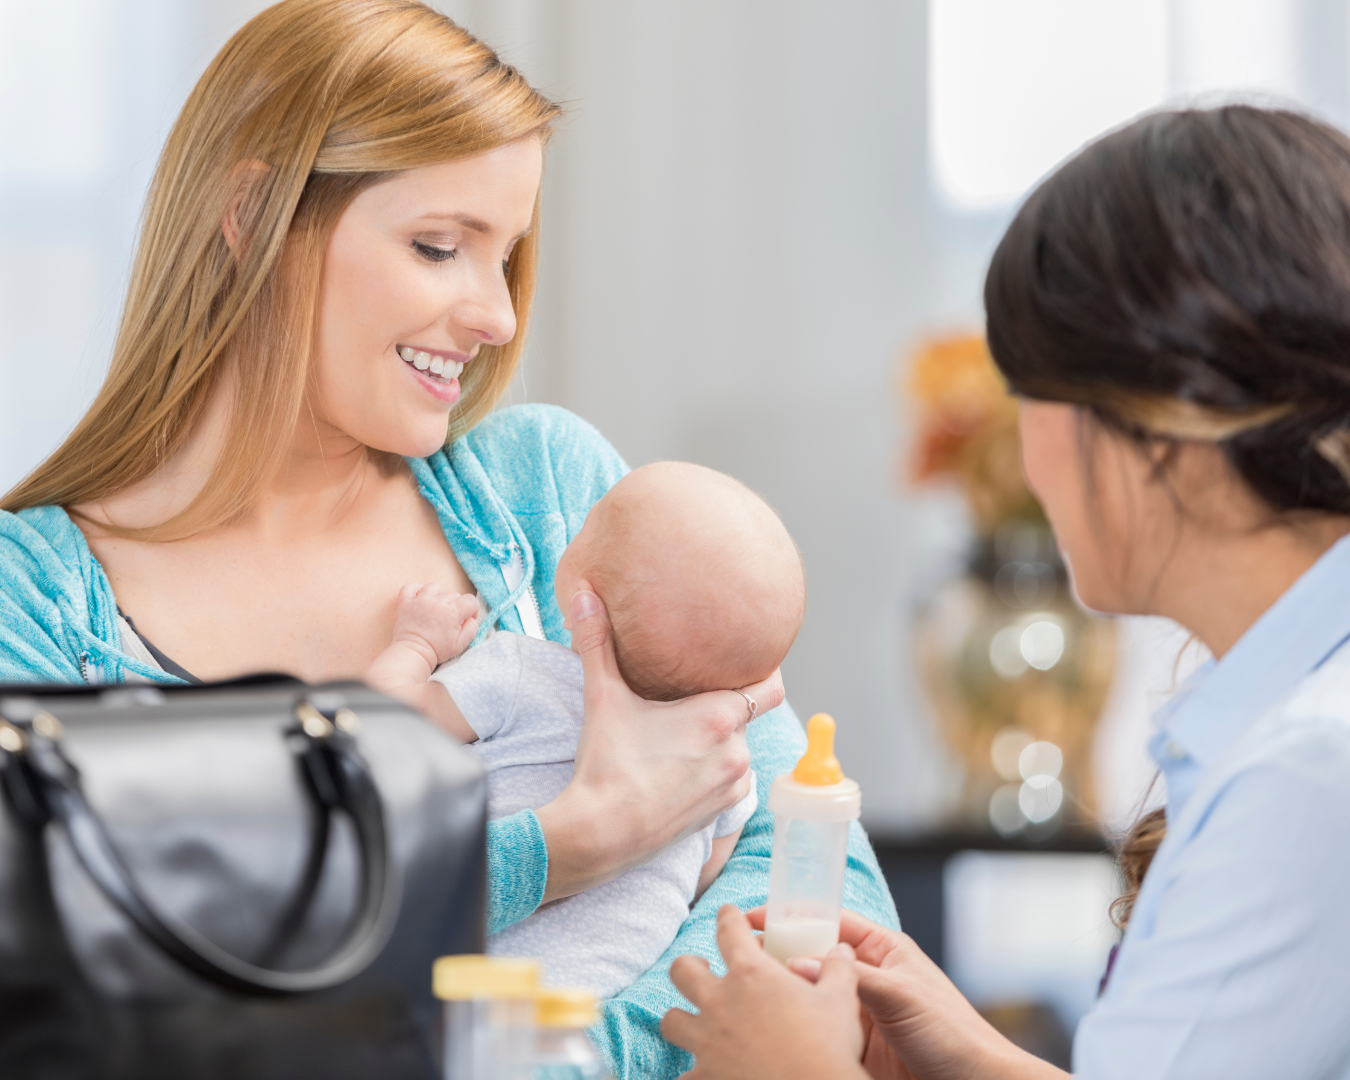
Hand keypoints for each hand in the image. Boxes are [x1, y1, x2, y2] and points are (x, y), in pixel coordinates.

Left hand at [388, 583, 478, 668]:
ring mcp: (420, 600)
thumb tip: (471, 618)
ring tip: (436, 608)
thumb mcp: (461, 644)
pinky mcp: (406, 602)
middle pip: (454, 595)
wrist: (413, 653)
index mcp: (452, 612)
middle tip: (448, 620)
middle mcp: (437, 602)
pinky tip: (421, 598)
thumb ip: (471, 628)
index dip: (472, 610)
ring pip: (435, 587)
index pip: (470, 600)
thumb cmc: (437, 650)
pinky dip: (416, 589)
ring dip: (438, 596)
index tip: (465, 619)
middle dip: (455, 606)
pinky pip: (411, 587)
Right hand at [534, 585, 782, 901]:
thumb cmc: (605, 764)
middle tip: (689, 700)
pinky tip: (679, 767)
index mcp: (719, 716)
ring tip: (681, 737)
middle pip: (746, 715)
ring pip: (738, 748)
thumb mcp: (602, 696)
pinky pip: (730, 780)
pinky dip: (713, 771)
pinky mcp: (721, 812)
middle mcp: (737, 750)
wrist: (600, 833)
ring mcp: (732, 783)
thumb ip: (595, 642)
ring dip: (720, 741)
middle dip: (723, 707)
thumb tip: (581, 594)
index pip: (772, 685)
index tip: (745, 663)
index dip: (764, 672)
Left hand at [661, 905, 869, 1079]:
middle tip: (704, 972)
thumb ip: (837, 969)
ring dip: (682, 1018)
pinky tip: (703, 1074)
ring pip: (671, 1021)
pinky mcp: (704, 1077)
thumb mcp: (840, 1000)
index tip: (728, 914)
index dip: (727, 917)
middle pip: (682, 970)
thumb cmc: (828, 1048)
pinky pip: (683, 1075)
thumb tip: (841, 950)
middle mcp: (720, 1002)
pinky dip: (692, 1074)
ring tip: (696, 1023)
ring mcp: (707, 1041)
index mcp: (751, 974)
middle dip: (690, 967)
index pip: (728, 929)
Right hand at [747, 909, 1065, 1079]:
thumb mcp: (901, 996)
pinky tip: (771, 1025)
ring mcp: (857, 1011)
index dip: (790, 916)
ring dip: (783, 990)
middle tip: (739, 957)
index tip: (752, 917)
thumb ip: (852, 978)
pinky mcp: (851, 1044)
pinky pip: (816, 1025)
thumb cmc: (953, 1033)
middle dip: (777, 953)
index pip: (828, 921)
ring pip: (810, 992)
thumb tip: (798, 964)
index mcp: (882, 950)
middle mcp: (865, 976)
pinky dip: (794, 1023)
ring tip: (745, 991)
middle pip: (812, 955)